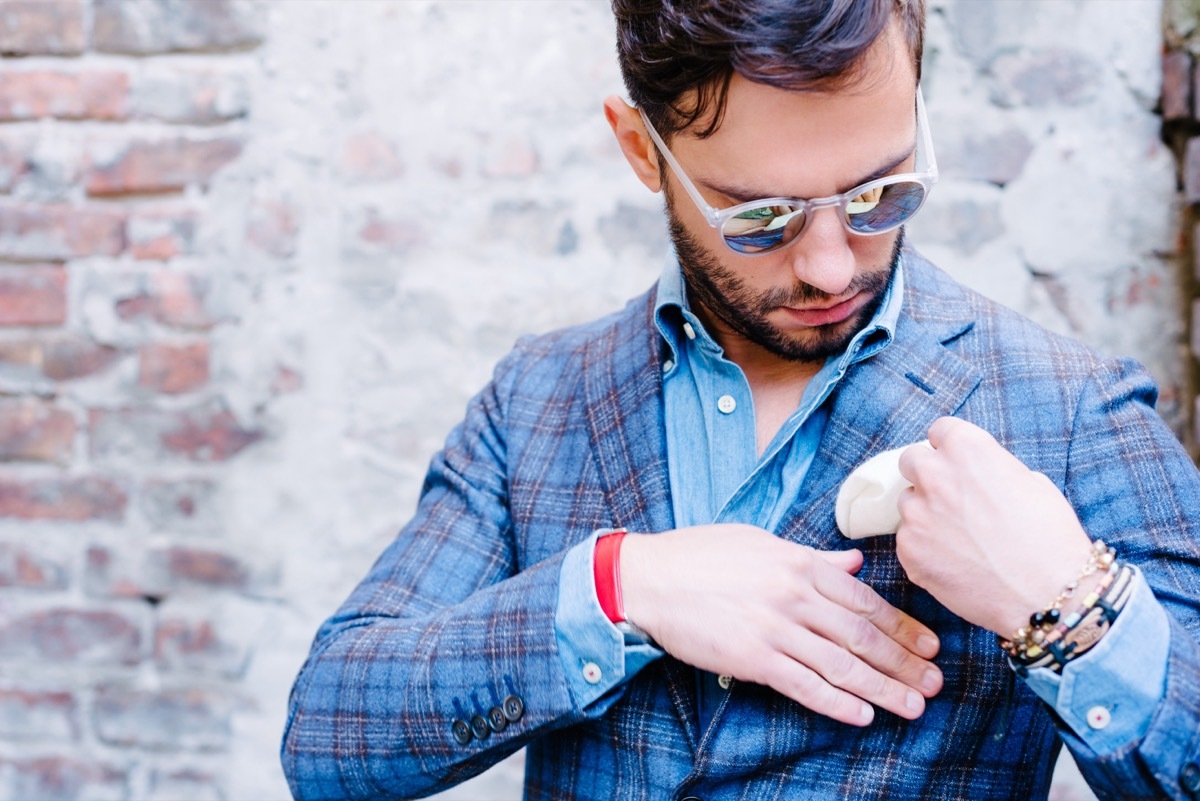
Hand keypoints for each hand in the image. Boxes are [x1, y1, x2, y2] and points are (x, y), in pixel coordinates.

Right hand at [619, 524, 942, 726]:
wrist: (649, 578)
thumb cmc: (701, 556)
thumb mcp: (761, 543)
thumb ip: (812, 557)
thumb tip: (853, 563)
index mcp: (800, 564)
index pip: (865, 600)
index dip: (902, 626)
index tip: (929, 644)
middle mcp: (794, 596)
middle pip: (863, 636)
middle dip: (904, 662)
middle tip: (934, 682)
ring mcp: (775, 629)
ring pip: (842, 665)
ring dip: (883, 688)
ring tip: (912, 705)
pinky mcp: (752, 659)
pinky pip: (804, 686)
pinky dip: (836, 702)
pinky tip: (862, 715)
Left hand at [895, 417, 1095, 636]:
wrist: (1047, 594)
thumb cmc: (1050, 537)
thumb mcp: (1032, 482)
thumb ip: (992, 468)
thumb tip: (977, 474)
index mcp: (967, 449)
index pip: (940, 430)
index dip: (950, 447)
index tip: (956, 462)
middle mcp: (934, 474)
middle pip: (912, 460)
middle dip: (928, 474)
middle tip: (951, 497)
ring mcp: (916, 513)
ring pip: (909, 503)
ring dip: (926, 513)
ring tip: (960, 538)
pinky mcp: (908, 549)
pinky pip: (909, 540)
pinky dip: (926, 548)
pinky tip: (955, 562)